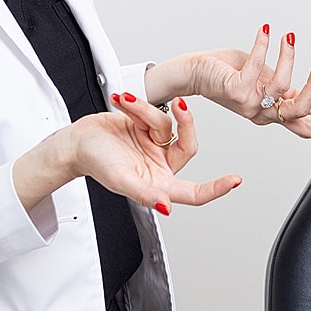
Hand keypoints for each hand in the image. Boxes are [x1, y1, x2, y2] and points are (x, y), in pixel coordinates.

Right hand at [15, 94, 240, 216]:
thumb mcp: (120, 180)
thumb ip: (145, 193)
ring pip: (169, 124)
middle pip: (189, 144)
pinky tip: (122, 103)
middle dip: (184, 123)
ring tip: (124, 107)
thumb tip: (167, 206)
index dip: (216, 188)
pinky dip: (139, 105)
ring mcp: (156, 145)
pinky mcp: (149, 127)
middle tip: (177, 106)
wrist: (76, 139)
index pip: (194, 192)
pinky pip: (156, 111)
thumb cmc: (94, 163)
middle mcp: (161, 165)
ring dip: (146, 111)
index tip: (235, 180)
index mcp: (158, 184)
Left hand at [147, 25, 310, 142]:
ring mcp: (247, 104)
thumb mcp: (262, 81)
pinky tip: (266, 32)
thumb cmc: (226, 72)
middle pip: (298, 109)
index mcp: (268, 113)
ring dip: (288, 56)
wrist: (193, 71)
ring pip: (281, 84)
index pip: (300, 126)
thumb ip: (284, 92)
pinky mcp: (234, 90)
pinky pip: (258, 67)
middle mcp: (259, 113)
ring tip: (288, 37)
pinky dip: (264, 45)